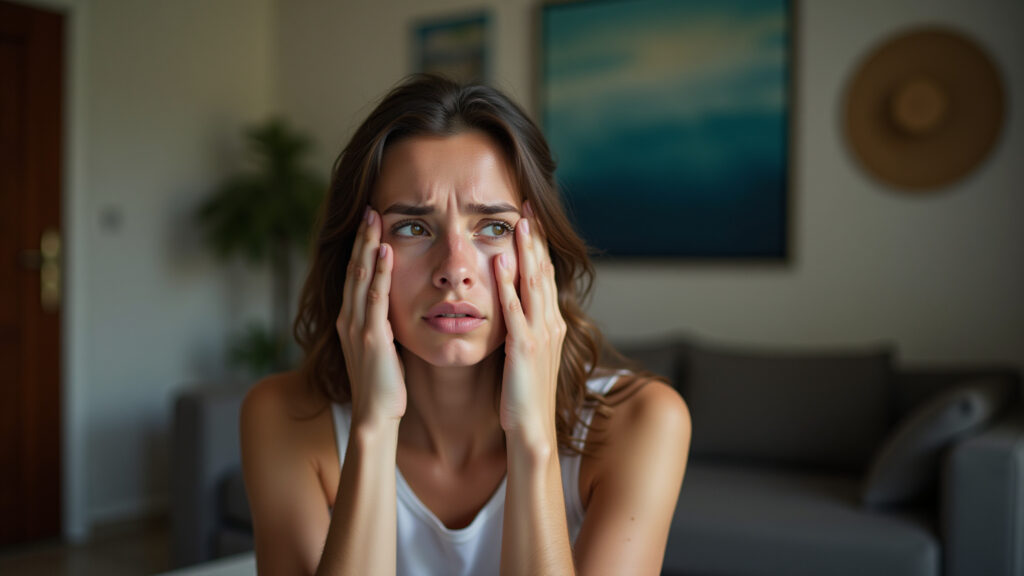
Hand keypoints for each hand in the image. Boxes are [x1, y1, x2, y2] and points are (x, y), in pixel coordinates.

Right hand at [336, 207, 405, 425]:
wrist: (376, 417)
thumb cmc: (384, 387)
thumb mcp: (380, 349)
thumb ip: (383, 327)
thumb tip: (394, 310)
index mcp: (351, 321)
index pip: (355, 276)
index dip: (361, 248)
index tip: (370, 224)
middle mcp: (349, 319)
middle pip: (353, 269)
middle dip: (361, 238)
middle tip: (369, 209)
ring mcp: (357, 326)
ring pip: (360, 276)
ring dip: (368, 245)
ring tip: (374, 218)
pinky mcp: (371, 336)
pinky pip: (375, 297)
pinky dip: (379, 271)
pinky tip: (385, 251)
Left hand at [494, 202, 565, 444]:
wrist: (532, 431)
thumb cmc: (524, 396)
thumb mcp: (527, 355)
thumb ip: (523, 327)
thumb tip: (512, 304)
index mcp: (550, 324)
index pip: (545, 275)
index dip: (538, 245)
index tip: (530, 217)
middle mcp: (550, 323)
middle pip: (543, 271)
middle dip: (536, 238)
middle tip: (528, 205)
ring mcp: (539, 334)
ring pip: (534, 284)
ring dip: (527, 251)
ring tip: (519, 222)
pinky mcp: (525, 348)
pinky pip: (515, 310)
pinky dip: (508, 285)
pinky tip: (501, 263)